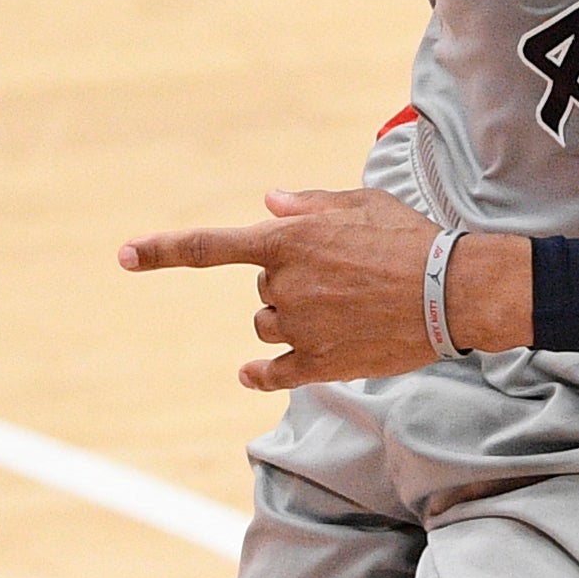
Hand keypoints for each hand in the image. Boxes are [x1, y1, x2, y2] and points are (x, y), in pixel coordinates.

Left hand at [117, 187, 530, 391]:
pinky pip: (272, 372)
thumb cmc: (411, 238)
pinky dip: (259, 373)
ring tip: (342, 311)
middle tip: (339, 279)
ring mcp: (299, 328)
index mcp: (287, 240)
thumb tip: (268, 204)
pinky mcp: (319, 364)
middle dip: (287, 285)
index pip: (208, 247)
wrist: (454, 290)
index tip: (124, 256)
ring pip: (266, 327)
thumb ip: (306, 205)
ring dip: (289, 321)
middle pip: (260, 292)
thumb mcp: (359, 202)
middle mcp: (284, 285)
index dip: (161, 250)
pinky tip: (251, 375)